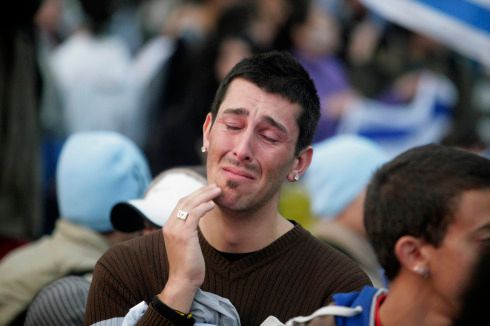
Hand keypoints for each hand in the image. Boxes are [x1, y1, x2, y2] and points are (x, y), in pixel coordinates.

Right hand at [158, 184, 221, 311]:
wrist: (183, 280)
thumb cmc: (188, 264)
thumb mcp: (186, 243)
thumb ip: (187, 230)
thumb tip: (196, 220)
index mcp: (169, 226)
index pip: (180, 203)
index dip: (194, 194)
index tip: (207, 190)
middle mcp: (169, 226)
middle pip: (185, 200)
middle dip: (201, 191)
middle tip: (215, 186)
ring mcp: (175, 230)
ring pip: (190, 205)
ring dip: (205, 196)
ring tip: (217, 191)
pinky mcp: (184, 235)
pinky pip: (194, 214)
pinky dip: (204, 207)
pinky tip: (213, 204)